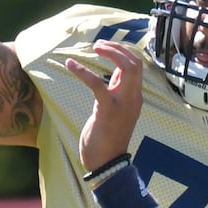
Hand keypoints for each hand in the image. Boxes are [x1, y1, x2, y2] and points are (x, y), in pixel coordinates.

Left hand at [64, 41, 144, 173]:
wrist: (107, 163)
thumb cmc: (108, 136)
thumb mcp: (117, 110)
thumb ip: (119, 91)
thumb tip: (116, 72)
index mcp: (134, 97)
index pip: (137, 66)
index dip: (122, 52)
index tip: (105, 47)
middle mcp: (133, 98)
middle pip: (136, 62)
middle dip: (118, 48)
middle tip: (99, 45)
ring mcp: (123, 103)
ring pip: (127, 68)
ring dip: (110, 53)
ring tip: (94, 48)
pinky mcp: (107, 110)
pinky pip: (97, 84)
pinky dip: (83, 72)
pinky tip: (70, 65)